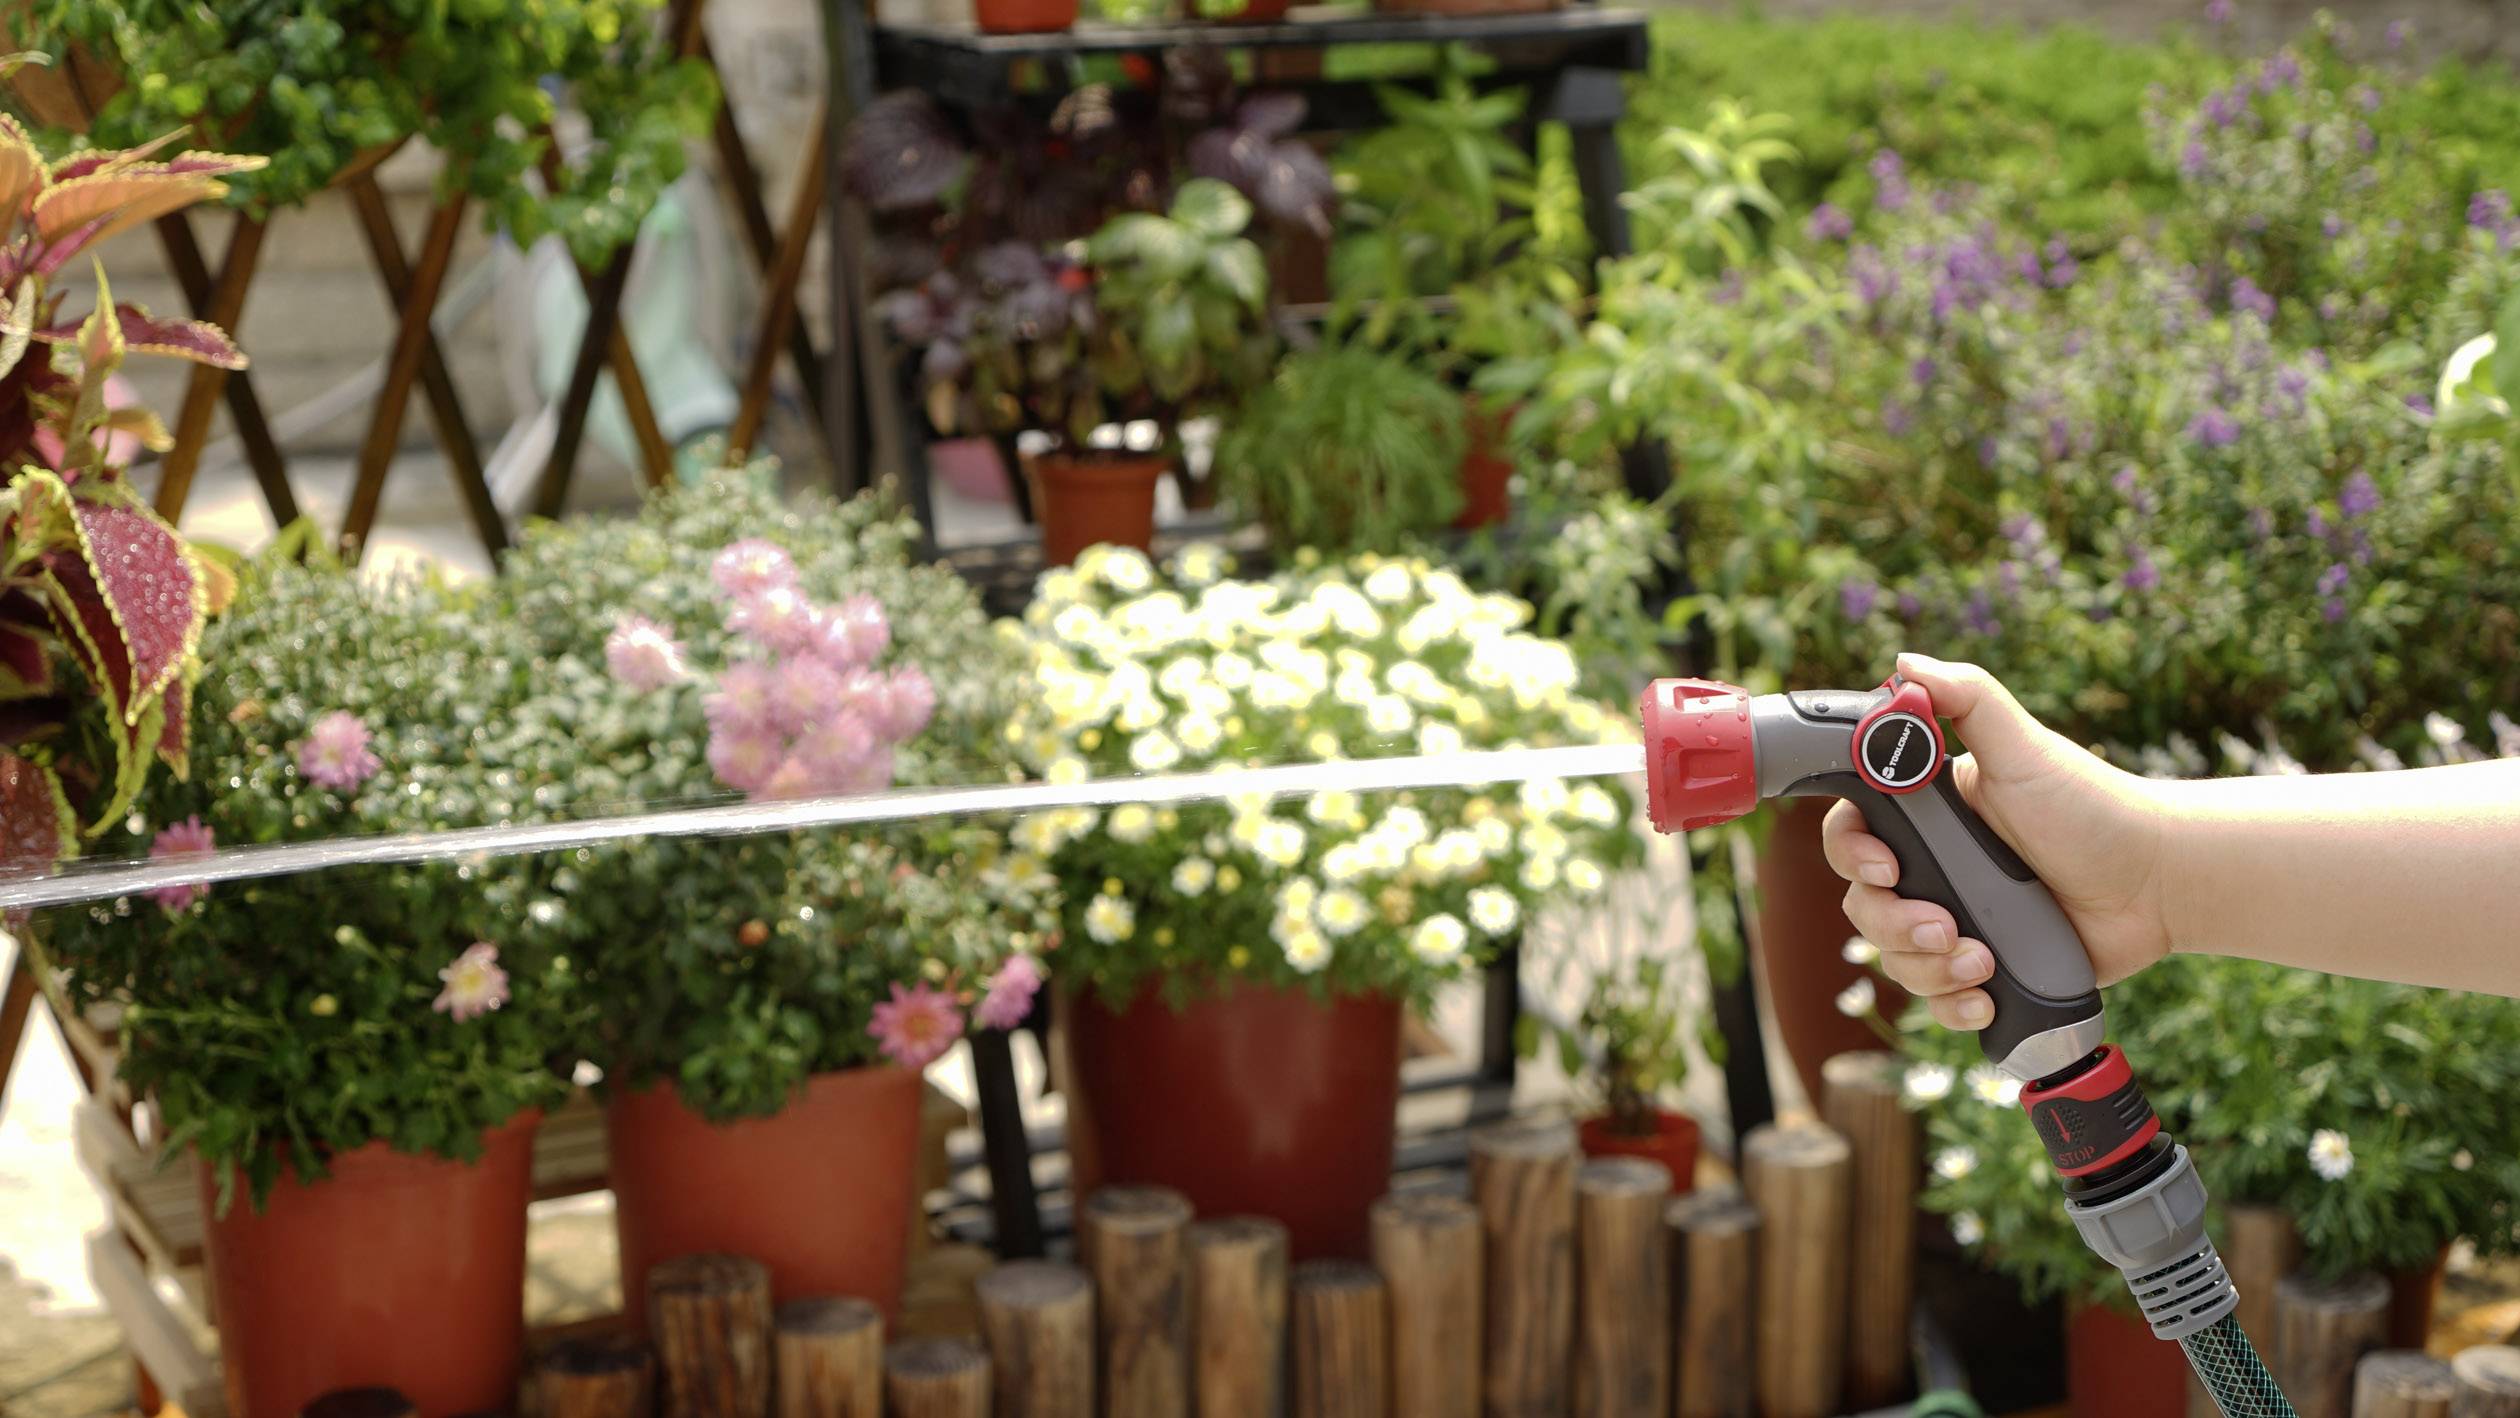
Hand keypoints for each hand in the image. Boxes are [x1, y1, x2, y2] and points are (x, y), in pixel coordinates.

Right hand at [1822, 653, 2175, 1029]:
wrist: (2158, 884)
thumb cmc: (2093, 808)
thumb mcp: (2025, 749)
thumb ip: (1967, 699)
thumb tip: (1906, 663)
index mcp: (1928, 815)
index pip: (1852, 834)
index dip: (1854, 856)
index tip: (1887, 868)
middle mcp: (1933, 867)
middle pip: (1864, 905)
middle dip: (1896, 925)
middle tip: (1947, 927)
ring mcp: (1956, 919)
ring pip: (1895, 956)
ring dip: (1929, 968)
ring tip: (1982, 961)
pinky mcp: (1984, 967)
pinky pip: (1937, 997)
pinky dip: (1952, 1005)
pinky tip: (1983, 997)